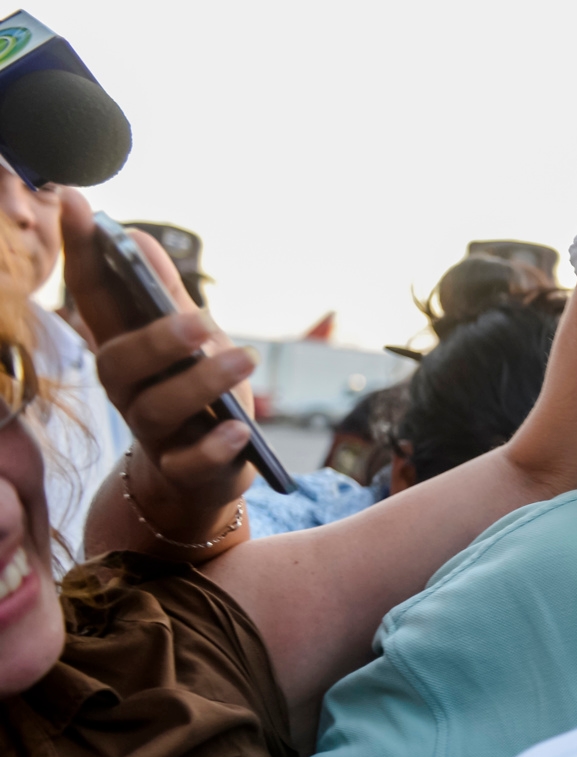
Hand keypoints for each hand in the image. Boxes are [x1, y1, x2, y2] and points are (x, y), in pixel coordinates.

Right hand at [60, 188, 257, 555]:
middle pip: (119, 364)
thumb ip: (165, 295)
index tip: (75, 202)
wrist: (206, 476)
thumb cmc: (198, 395)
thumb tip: (135, 237)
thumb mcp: (192, 341)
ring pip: (159, 409)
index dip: (80, 252)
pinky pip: (190, 462)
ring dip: (203, 383)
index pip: (92, 299)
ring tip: (243, 360)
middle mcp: (129, 392)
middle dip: (158, 340)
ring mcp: (155, 434)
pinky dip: (214, 446)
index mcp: (126, 351)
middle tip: (203, 320)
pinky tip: (237, 431)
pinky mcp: (185, 471)